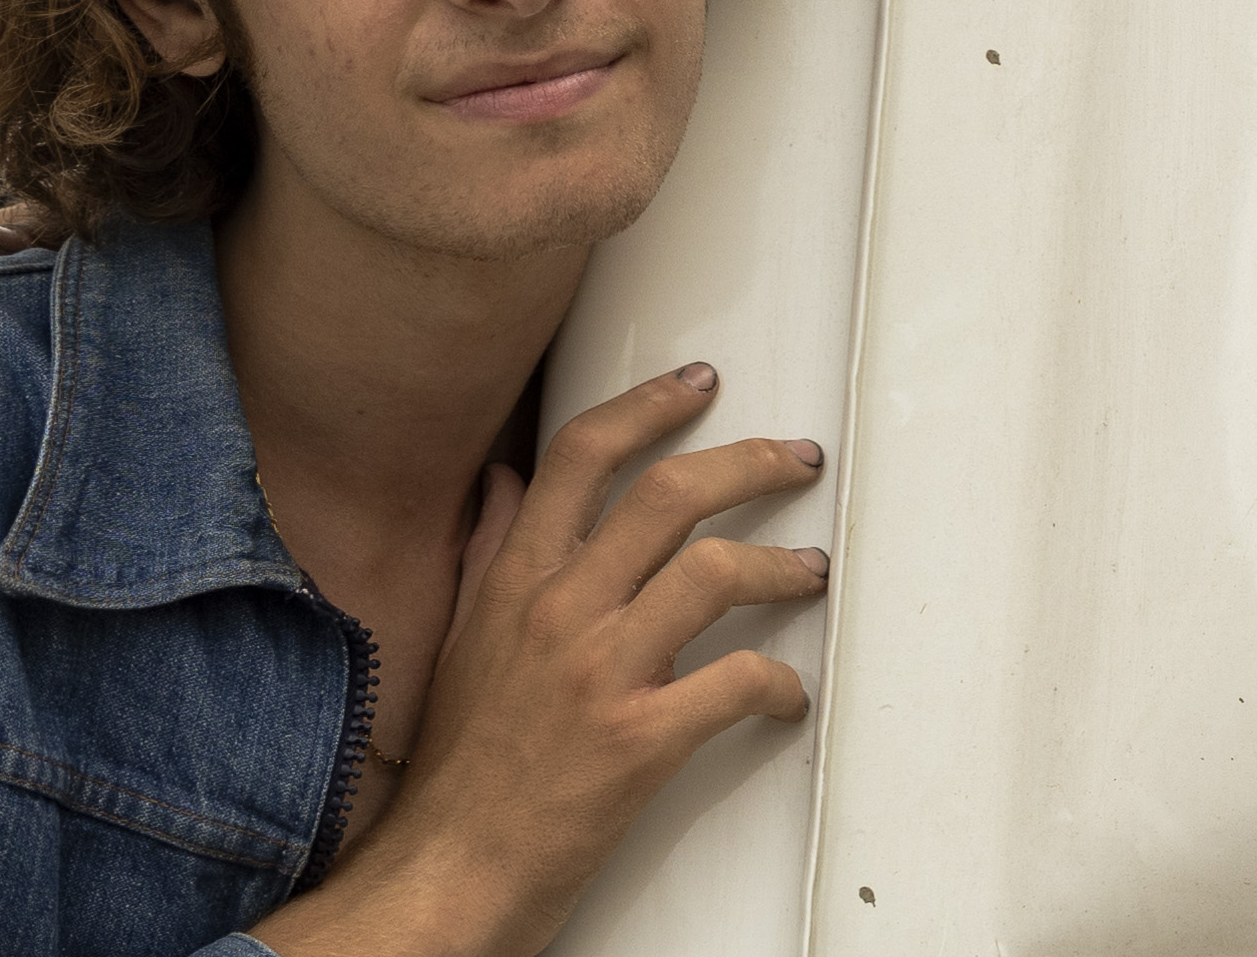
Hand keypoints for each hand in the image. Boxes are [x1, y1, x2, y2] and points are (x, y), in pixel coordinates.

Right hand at [254, 365, 832, 956]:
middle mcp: (558, 613)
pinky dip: (778, 682)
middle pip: (668, 495)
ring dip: (780, 564)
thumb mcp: (461, 643)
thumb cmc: (461, 771)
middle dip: (748, 462)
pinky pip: (736, 681)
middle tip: (795, 458)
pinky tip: (786, 694)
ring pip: (712, 572)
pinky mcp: (638, 740)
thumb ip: (490, 556)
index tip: (698, 384)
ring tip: (809, 570)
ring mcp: (600, 674)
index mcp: (514, 585)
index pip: (580, 459)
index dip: (646, 406)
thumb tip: (509, 483)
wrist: (447, 873)